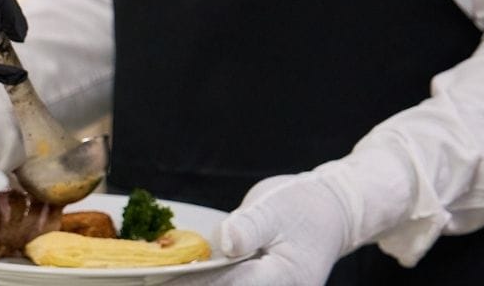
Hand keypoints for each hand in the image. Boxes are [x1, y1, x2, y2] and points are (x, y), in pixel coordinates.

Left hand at [165, 174, 350, 285]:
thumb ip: (250, 227)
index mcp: (284, 276)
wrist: (332, 214)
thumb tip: (226, 242)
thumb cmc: (302, 205)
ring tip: (161, 280)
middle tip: (151, 280)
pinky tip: (180, 279)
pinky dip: (210, 283)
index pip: (230, 285)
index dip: (192, 284)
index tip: (157, 280)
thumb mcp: (275, 207)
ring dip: (198, 284)